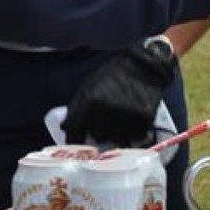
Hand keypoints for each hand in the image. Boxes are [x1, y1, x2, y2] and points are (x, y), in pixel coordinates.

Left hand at [61, 41, 176, 151]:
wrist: (143, 65)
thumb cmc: (113, 76)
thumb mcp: (89, 86)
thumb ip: (75, 108)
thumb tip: (64, 129)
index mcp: (91, 101)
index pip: (77, 132)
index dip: (76, 141)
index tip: (79, 144)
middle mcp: (108, 109)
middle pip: (99, 138)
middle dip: (101, 133)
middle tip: (106, 125)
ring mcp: (127, 114)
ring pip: (118, 141)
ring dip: (118, 135)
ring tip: (120, 124)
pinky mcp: (145, 117)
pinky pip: (136, 137)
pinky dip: (135, 134)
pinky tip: (133, 123)